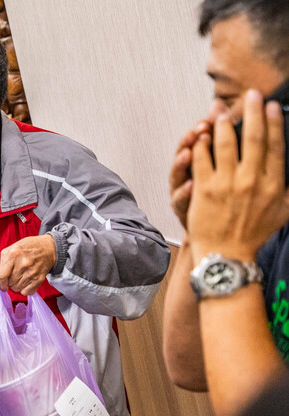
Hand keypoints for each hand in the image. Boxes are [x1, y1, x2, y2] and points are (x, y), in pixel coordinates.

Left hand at [0, 235, 56, 294]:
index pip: (2, 276)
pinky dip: (25, 289)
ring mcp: (31, 272)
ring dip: (17, 285)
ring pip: (17, 289)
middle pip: (10, 283)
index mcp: (13, 255)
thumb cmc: (27, 248)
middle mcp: (23, 264)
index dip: (0, 283)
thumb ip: (1, 265)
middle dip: (9, 282)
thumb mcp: (11, 250)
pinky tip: (26, 281)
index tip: (2, 286)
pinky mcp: (39, 279)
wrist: (48, 248)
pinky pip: (26, 292)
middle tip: (14, 275)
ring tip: (21, 276)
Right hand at [169, 100, 227, 229]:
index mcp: (197, 165)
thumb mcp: (218, 169)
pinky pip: (180, 200)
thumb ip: (217, 142)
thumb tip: (221, 109)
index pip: (195, 142)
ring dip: (182, 162)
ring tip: (188, 152)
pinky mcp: (183, 211)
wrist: (213, 236)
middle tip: (198, 130)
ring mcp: (183, 194)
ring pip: (177, 175)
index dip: (199, 131)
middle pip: (183, 155)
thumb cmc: (217, 202)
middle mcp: (187, 177)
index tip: (206, 120)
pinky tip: (189, 185)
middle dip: (190, 140)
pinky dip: (184, 193)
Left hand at [189, 89, 288, 261]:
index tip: (271, 106)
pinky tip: (199, 135)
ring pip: (224, 144)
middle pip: (252, 138)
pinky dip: (200, 145)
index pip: (275, 146)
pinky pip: (201, 159)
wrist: (227, 255)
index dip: (273, 123)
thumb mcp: (283, 212)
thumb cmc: (254, 235)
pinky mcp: (204, 189)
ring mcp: (226, 184)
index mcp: (273, 184)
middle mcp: (251, 181)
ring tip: (220, 110)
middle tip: (250, 95)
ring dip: (222, 124)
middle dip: (251, 112)